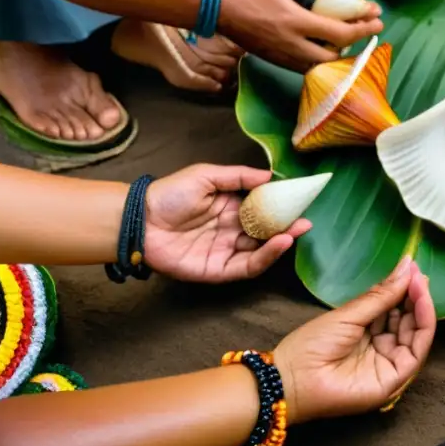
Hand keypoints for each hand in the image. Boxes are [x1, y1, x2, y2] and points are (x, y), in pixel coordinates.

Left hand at [144, 165, 310, 282]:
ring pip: (261, 251)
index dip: (281, 208)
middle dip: (287, 227)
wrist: (139, 219)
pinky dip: (265, 257)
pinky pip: (247, 266)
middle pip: (266, 232)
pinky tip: (279, 243)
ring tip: (296, 231)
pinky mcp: (218, 270)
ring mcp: (226, 252)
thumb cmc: (170, 194)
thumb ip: (239, 177)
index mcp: (231, 209)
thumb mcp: (206, 176)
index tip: (300, 202)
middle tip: (305, 222)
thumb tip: (270, 175)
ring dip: (280, 242)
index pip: (263, 210)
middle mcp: (232, 231)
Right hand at [219, 0, 382, 71]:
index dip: (362, 26)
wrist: (215, 8)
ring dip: (340, 54)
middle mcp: (292, 44)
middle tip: (370, 29)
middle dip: (356, 44)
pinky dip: (321, 59)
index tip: (378, 18)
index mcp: (295, 22)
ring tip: (352, 37)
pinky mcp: (275, 61)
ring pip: (320, 65)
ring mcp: (283, 56)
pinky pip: (305, 66)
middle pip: (334, 55)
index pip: (339, 32)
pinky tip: (328, 46)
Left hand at [273, 256, 435, 423]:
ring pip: (417, 333)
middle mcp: (382, 348)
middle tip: (417, 272)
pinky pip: (417, 351)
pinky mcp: (395, 379)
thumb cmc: (313, 345)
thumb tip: (407, 265)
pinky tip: (421, 302)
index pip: (395, 309)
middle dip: (415, 295)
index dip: (404, 288)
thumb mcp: (350, 314)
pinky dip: (424, 325)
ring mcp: (389, 364)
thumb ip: (381, 295)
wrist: (293, 378)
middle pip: (409, 321)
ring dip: (422, 306)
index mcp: (369, 333)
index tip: (411, 266)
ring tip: (419, 282)